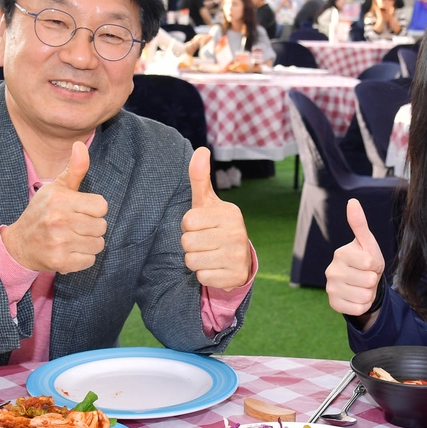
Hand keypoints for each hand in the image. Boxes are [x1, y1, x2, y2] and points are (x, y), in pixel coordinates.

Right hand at [1, 141, 108, 273]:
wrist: (19, 244)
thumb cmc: (42, 212)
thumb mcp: (55, 188)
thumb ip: (74, 169)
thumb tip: (81, 145)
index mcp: (60, 199)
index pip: (102, 206)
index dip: (94, 209)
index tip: (81, 210)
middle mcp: (58, 220)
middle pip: (101, 226)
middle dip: (92, 227)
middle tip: (75, 226)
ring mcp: (59, 242)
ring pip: (98, 244)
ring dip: (89, 243)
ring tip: (72, 238)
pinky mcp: (60, 262)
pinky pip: (90, 260)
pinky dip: (83, 258)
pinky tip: (69, 251)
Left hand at [181, 147, 250, 289]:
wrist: (239, 260)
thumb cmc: (215, 226)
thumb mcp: (207, 202)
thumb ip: (200, 177)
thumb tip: (201, 149)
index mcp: (229, 213)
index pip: (187, 221)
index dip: (188, 226)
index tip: (201, 226)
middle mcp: (237, 233)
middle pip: (187, 242)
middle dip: (190, 244)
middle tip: (204, 242)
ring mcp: (237, 256)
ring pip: (192, 261)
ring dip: (195, 260)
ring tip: (208, 254)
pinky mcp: (234, 277)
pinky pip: (201, 277)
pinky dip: (204, 275)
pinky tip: (215, 267)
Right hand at [325, 199, 385, 319]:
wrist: (360, 284)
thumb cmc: (365, 260)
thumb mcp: (367, 243)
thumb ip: (359, 224)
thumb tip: (352, 201)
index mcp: (340, 253)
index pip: (369, 263)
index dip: (376, 265)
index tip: (369, 263)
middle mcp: (331, 270)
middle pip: (369, 281)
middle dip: (373, 280)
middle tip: (366, 276)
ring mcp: (330, 288)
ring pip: (364, 296)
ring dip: (369, 293)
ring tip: (362, 286)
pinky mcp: (333, 303)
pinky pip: (359, 308)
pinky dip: (363, 305)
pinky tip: (357, 296)